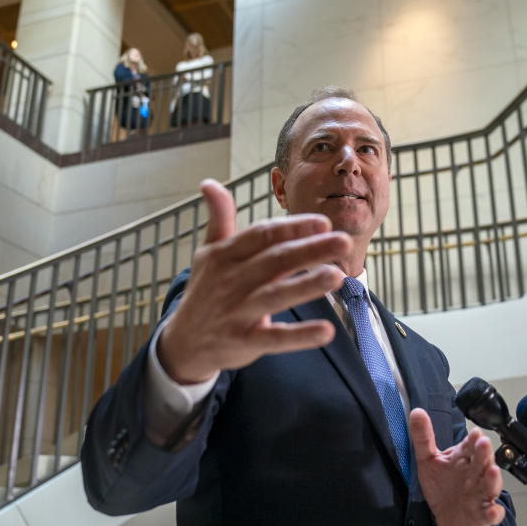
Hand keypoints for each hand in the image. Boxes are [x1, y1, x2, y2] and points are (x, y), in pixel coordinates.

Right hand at [158, 179, 351, 382]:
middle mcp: (231, 281)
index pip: (263, 235)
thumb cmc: (205, 291)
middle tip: (344, 241)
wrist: (182, 343)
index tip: (323, 223)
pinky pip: (274, 338)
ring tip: (337, 276)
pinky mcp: (244, 342)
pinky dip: (300, 336)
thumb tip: (209, 182)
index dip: (293, 228)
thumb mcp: (207, 253)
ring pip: (276, 295)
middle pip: (276, 261)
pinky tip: (326, 330)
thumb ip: (218, 218)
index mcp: (225, 255)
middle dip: (310, 250)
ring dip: (307, 286)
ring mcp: (237, 312)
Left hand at [409, 408, 504, 525]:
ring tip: (493, 471)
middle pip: (482, 462)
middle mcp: (475, 474)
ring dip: (493, 479)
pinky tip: (493, 511)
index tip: (474, 433)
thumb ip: (423, 437)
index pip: (470, 446)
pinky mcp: (483, 514)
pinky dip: (494, 513)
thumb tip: (416, 411)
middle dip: (484, 453)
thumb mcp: (428, 460)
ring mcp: (481, 494)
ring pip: (490, 485)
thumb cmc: (441, 486)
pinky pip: (491, 513)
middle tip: (483, 444)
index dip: (472, 440)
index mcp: (463, 459)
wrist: (447, 518)